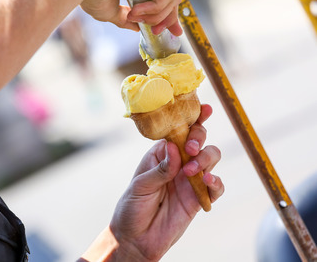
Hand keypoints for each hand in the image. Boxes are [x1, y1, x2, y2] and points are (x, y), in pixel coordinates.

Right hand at [80, 0, 181, 35]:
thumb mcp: (110, 10)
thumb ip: (125, 17)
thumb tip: (136, 27)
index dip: (167, 14)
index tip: (168, 31)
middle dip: (168, 18)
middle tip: (158, 32)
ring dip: (155, 16)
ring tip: (134, 18)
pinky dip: (156, 8)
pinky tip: (137, 11)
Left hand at [109, 104, 222, 260]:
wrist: (136, 239)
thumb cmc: (132, 208)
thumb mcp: (140, 185)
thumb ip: (160, 168)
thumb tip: (174, 147)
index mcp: (161, 154)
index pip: (178, 131)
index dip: (192, 118)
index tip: (204, 109)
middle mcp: (178, 163)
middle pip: (199, 140)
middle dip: (199, 139)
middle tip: (190, 149)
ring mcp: (190, 180)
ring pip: (211, 158)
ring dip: (205, 159)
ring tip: (191, 171)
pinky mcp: (199, 199)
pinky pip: (216, 187)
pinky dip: (216, 183)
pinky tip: (208, 183)